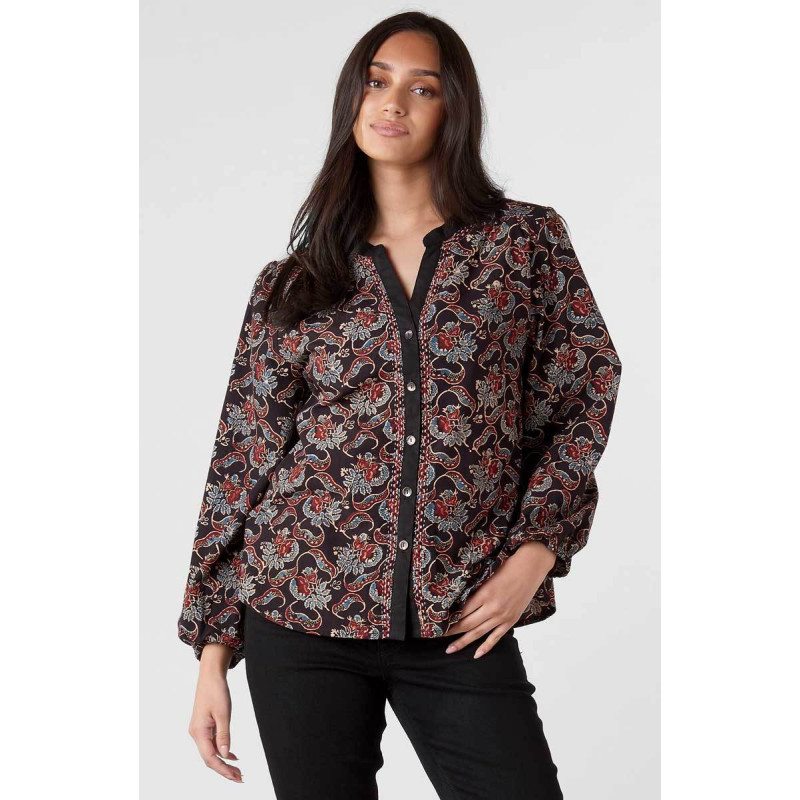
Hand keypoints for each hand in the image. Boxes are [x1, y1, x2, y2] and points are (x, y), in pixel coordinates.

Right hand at [188, 643, 242, 782]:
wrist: (210, 676)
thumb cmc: (216, 691)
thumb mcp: (224, 713)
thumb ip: (224, 735)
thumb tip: (225, 756)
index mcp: (199, 732)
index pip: (210, 758)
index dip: (223, 770)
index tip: (236, 776)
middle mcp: (196, 734)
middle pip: (210, 759)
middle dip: (224, 770)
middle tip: (240, 778)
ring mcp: (199, 731)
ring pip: (211, 752)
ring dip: (224, 762)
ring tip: (238, 771)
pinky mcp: (203, 727)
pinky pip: (212, 744)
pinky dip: (222, 751)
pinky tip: (232, 756)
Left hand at [444, 541, 555, 658]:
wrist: (531, 566)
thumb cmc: (508, 565)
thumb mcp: (488, 574)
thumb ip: (476, 589)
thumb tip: (459, 600)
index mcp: (485, 593)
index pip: (462, 611)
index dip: (449, 618)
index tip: (438, 622)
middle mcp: (493, 607)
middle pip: (467, 624)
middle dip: (451, 632)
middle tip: (437, 637)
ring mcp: (503, 616)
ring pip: (479, 633)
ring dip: (463, 642)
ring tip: (450, 649)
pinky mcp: (511, 620)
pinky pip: (496, 637)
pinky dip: (486, 647)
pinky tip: (476, 654)